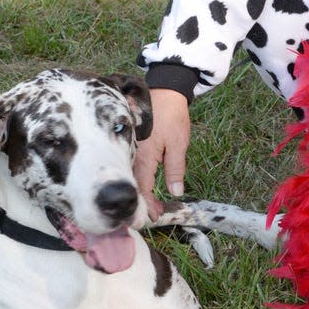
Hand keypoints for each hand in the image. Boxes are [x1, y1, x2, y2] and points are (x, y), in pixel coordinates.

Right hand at [133, 88, 190, 220]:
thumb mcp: (179, 144)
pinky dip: (134, 177)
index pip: (144, 189)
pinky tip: (139, 184)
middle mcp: (132, 155)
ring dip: (137, 192)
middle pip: (133, 185)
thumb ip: (176, 169)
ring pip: (130, 176)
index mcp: (144, 157)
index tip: (154, 217)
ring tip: (143, 205)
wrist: (164, 91)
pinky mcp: (130, 144)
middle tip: (149, 216)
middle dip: (140, 203)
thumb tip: (176, 192)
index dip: (148, 205)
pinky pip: (130, 165)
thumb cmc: (172, 116)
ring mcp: (129, 149)